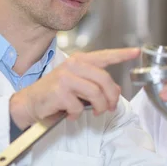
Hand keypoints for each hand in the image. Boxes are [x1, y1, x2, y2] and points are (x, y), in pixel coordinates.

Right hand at [9, 48, 139, 129]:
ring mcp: (66, 77)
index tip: (136, 51)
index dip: (121, 54)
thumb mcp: (78, 84)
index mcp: (79, 60)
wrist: (30, 102)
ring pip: (96, 94)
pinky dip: (78, 114)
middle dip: (112, 97)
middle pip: (105, 80)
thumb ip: (97, 83)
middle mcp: (73, 65)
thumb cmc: (55, 93)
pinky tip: (71, 113)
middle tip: (111, 107)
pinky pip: (80, 106)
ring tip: (95, 112)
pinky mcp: (59, 91)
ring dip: (99, 107)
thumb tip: (116, 90)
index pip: (104, 55)